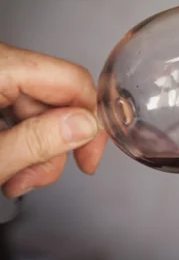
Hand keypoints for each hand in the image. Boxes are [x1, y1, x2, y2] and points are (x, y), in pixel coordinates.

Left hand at [0, 43, 107, 198]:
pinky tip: (8, 164)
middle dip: (54, 146)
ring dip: (36, 150)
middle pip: (56, 99)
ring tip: (14, 179)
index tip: (88, 156)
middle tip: (35, 178)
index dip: (89, 122)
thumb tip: (85, 126)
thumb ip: (36, 141)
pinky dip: (18, 140)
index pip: (72, 81)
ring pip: (38, 110)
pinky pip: (16, 111)